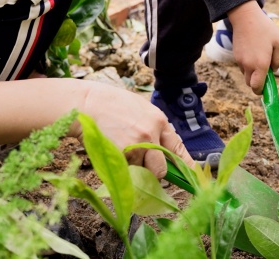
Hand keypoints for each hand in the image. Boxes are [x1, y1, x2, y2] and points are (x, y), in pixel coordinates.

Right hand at [75, 82, 194, 177]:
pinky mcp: (121, 156)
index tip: (192, 175)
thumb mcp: (140, 108)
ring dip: (134, 171)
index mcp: (159, 121)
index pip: (177, 148)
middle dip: (152, 172)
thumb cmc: (110, 104)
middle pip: (161, 169)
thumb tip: (161, 146)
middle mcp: (151, 134)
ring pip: (142, 174)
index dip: (186, 165)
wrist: (86, 104)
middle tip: (140, 165)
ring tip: (121, 153)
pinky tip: (112, 153)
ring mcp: (137, 146)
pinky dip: (120, 170)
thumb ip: (152, 127)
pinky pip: (126, 174)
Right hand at [228, 0, 278, 93]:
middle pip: (250, 83)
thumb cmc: (265, 29)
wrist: (245, 17)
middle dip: (258, 82)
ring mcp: (240, 60)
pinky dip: (248, 64)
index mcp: (260, 64)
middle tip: (266, 71)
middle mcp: (248, 65)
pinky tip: (254, 50)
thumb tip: (273, 70)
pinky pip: (243, 65)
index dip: (262, 91)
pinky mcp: (236, 55)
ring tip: (261, 56)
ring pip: (246, 74)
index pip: (257, 87)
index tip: (267, 88)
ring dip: (253, 72)